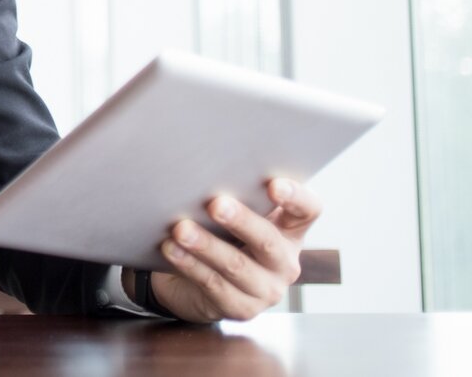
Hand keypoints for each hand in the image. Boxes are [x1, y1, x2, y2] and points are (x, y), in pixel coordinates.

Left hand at [149, 177, 321, 322]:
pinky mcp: (241, 308)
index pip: (308, 211)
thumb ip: (234, 197)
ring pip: (236, 265)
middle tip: (216, 204)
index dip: (295, 198)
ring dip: (206, 245)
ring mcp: (267, 289)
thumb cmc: (221, 236)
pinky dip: (189, 265)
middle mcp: (285, 262)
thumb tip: (203, 170)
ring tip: (181, 229)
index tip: (274, 184)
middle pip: (268, 240)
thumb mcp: (234, 218)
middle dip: (241, 221)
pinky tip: (171, 249)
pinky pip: (213, 284)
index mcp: (290, 230)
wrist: (198, 284)